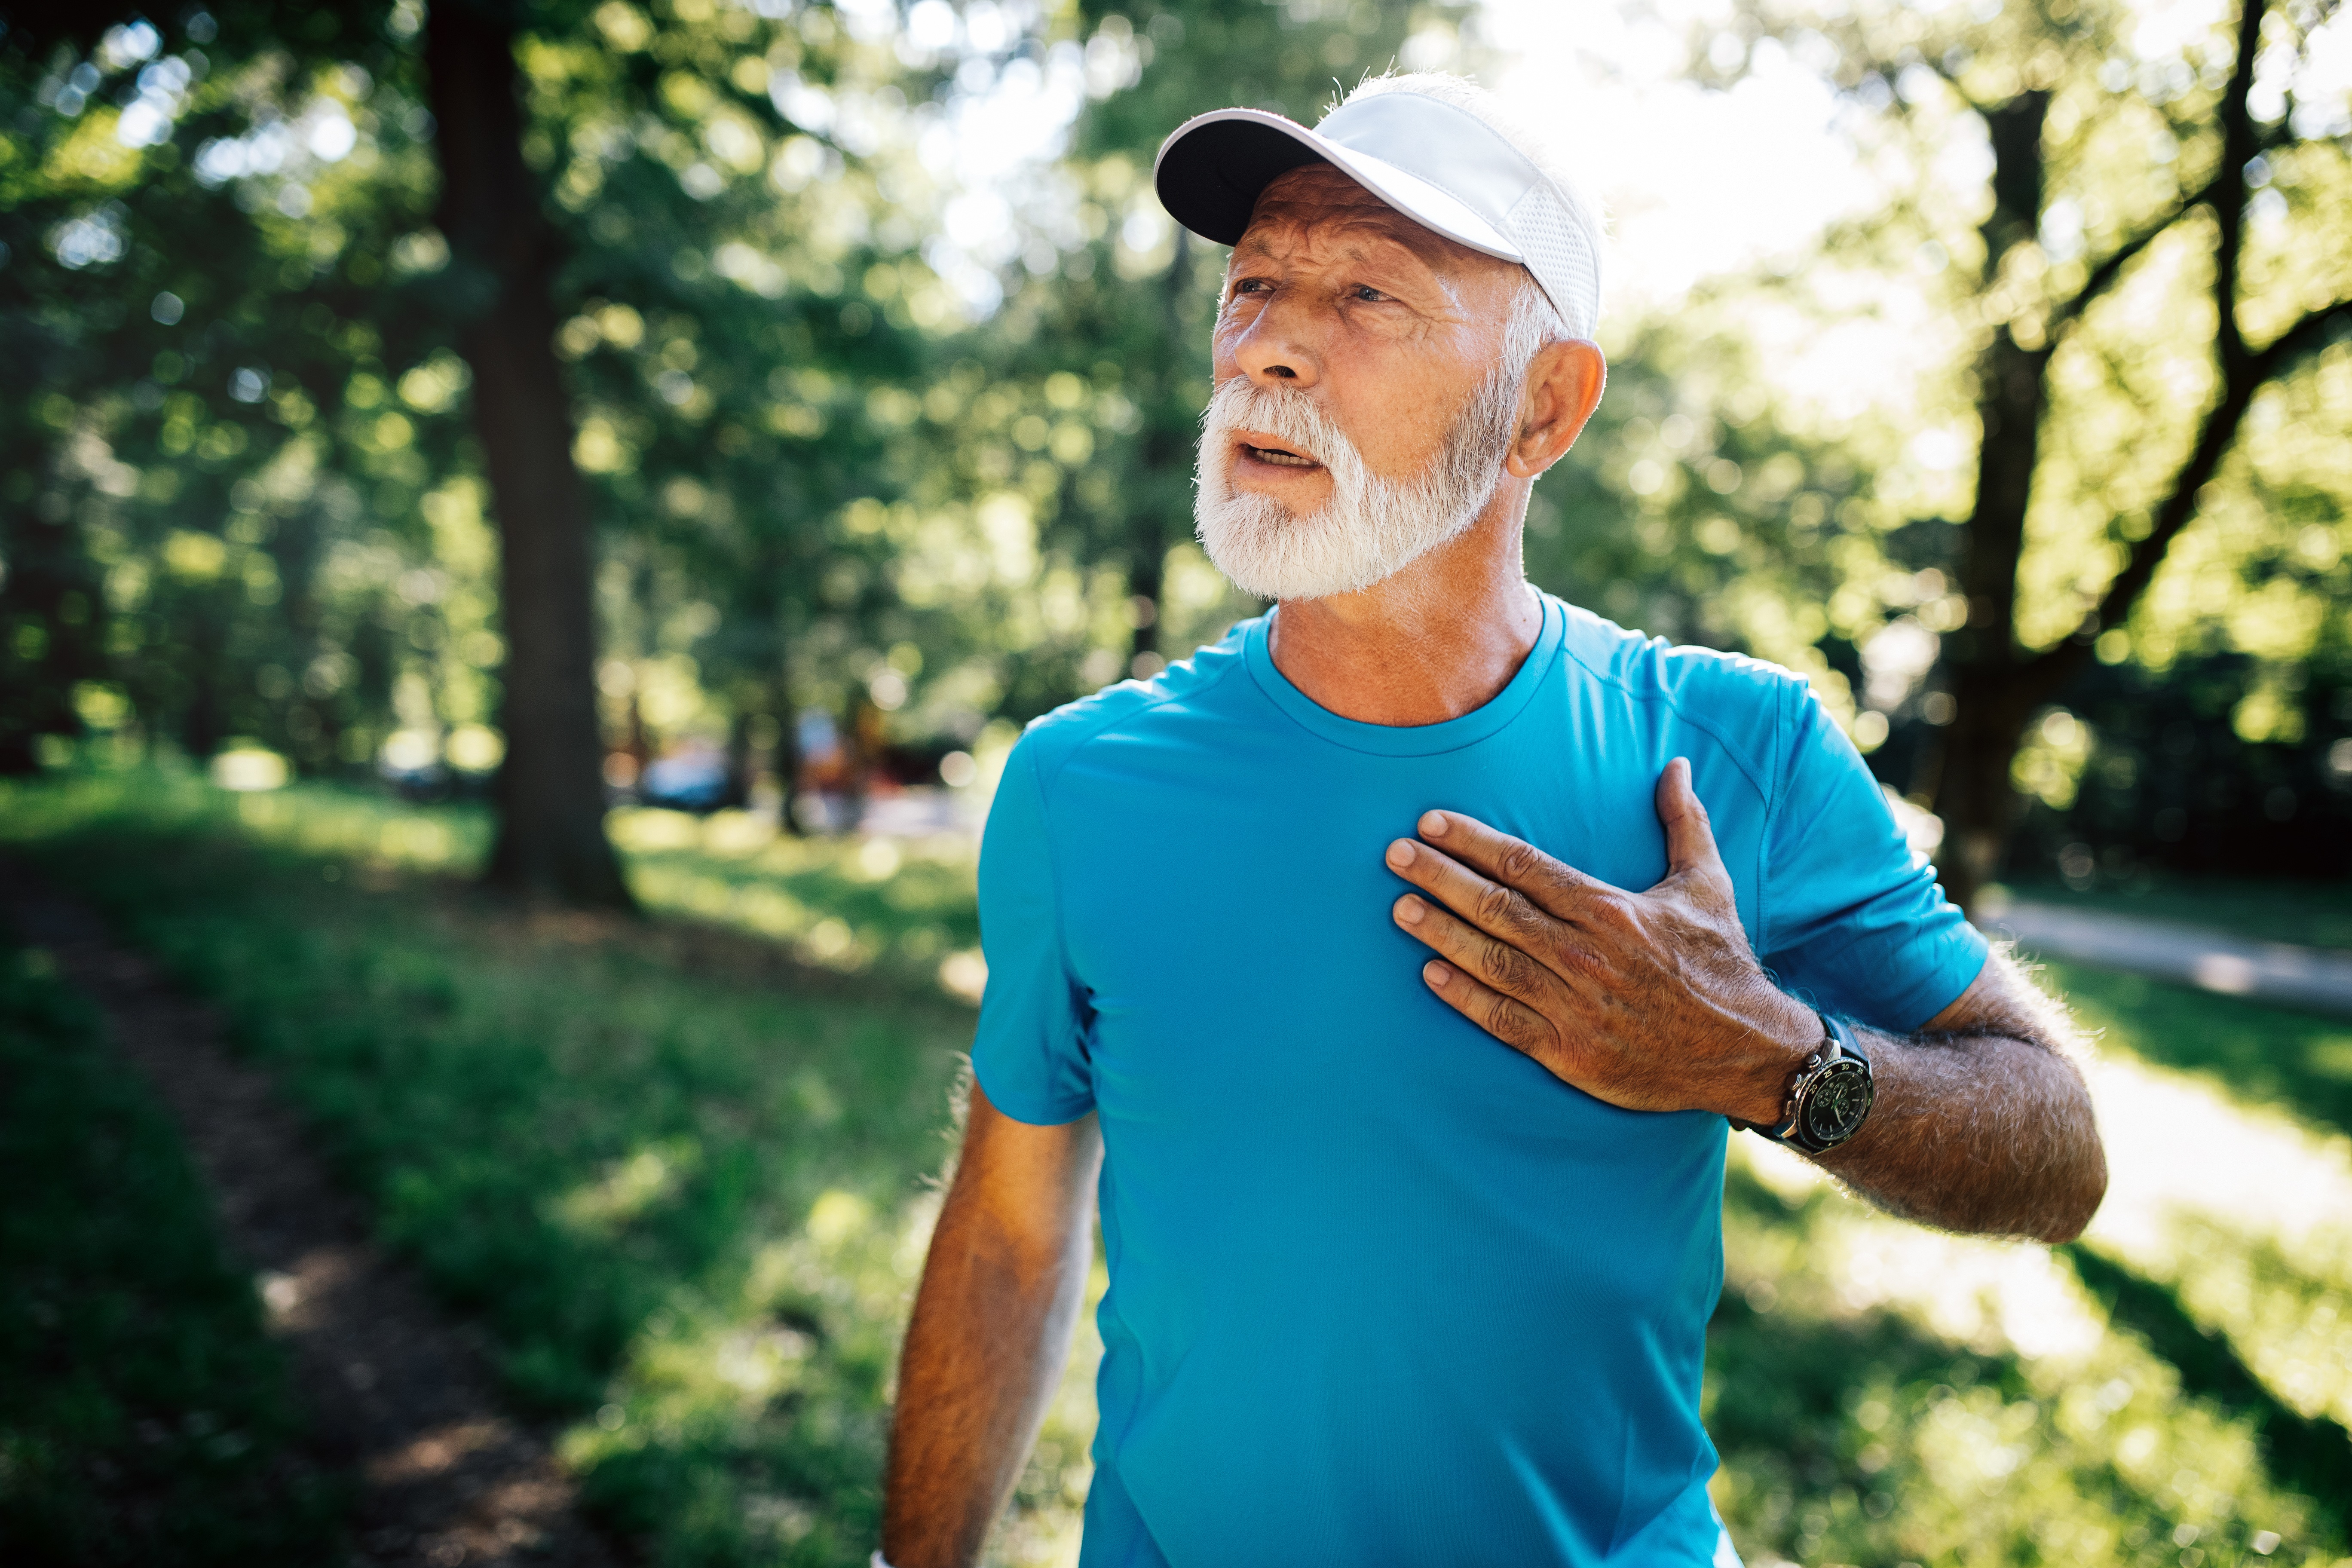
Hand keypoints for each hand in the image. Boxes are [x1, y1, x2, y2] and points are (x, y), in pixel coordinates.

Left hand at [1384, 758, 1816, 1120]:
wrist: (1745, 1050)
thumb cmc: (1720, 963)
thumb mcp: (1707, 885)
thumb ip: (1684, 822)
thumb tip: (1676, 765)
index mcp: (1611, 910)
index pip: (1525, 865)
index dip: (1472, 842)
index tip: (1431, 823)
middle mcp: (1585, 955)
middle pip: (1496, 907)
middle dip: (1439, 877)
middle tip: (1394, 855)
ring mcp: (1574, 1006)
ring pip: (1490, 961)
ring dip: (1440, 933)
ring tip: (1399, 909)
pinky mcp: (1569, 1053)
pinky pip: (1503, 1020)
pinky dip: (1463, 998)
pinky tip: (1429, 975)